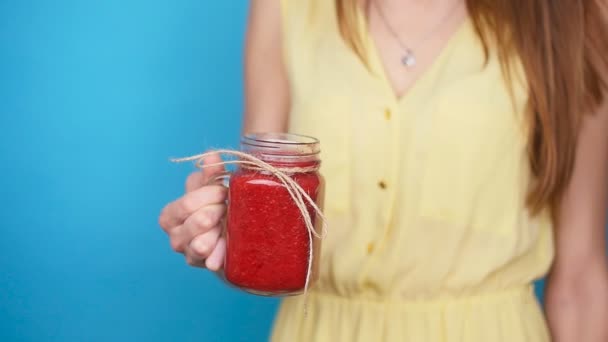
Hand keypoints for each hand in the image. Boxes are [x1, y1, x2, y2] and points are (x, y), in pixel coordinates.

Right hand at [159, 153, 226, 270]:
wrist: (233, 240)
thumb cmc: (219, 210)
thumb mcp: (214, 189)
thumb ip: (211, 174)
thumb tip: (212, 155)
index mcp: (171, 214)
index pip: (188, 202)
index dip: (211, 194)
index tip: (225, 192)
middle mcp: (174, 235)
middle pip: (197, 219)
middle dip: (217, 211)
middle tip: (227, 208)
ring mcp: (188, 252)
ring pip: (201, 242)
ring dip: (218, 232)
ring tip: (225, 226)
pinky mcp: (202, 266)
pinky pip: (211, 260)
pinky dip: (218, 255)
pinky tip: (223, 252)